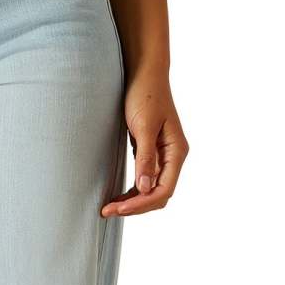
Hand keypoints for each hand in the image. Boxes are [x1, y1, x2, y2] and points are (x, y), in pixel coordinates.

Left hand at [101, 72, 188, 217]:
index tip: (118, 208)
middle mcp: (173, 157)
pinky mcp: (150, 153)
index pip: (164, 190)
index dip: (142, 203)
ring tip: (109, 207)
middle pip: (158, 195)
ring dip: (132, 202)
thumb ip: (145, 157)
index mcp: (177, 152)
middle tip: (107, 211)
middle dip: (135, 206)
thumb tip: (145, 187)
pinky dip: (132, 191)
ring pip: (151, 190)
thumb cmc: (145, 94)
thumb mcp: (144, 126)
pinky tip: (117, 195)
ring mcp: (162, 156)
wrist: (143, 73)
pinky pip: (144, 179)